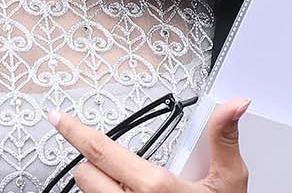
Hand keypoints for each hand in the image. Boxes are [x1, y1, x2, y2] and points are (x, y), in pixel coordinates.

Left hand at [50, 97, 250, 191]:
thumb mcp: (229, 179)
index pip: (100, 150)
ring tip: (131, 187)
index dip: (74, 131)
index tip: (58, 119)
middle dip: (95, 163)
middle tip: (118, 163)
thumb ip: (224, 138)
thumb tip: (233, 106)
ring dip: (102, 186)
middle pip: (85, 174)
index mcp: (154, 186)